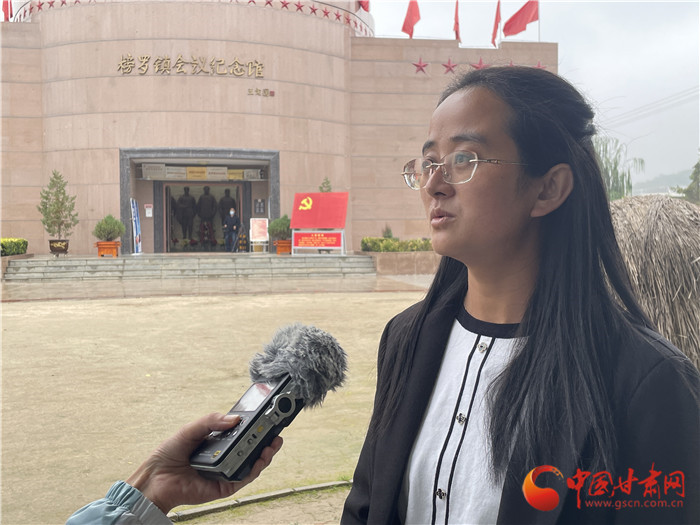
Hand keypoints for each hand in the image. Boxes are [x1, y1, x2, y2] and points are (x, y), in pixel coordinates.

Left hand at [126, 413, 282, 513]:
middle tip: (276, 429)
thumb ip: (211, 421)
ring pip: (253, 464)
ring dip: (266, 454)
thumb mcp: (191, 429)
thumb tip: (234, 419)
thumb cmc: (169, 453)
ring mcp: (226, 471)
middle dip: (267, 439)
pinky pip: (243, 478)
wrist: (155, 478)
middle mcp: (225, 456)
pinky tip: (259, 459)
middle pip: (252, 448)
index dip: (256, 426)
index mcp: (219, 441)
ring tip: (272, 443)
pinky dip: (254, 469)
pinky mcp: (224, 487)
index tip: (268, 415)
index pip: (242, 433)